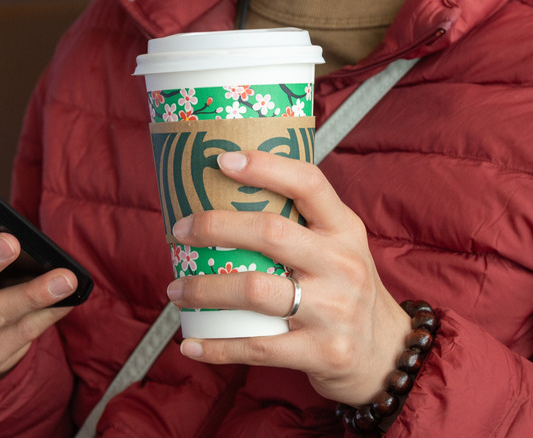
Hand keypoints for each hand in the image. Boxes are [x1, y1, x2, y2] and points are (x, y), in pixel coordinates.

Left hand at [165, 151, 410, 405]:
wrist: (389, 354)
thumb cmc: (346, 290)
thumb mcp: (339, 247)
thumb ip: (299, 224)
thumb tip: (225, 197)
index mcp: (344, 230)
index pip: (308, 184)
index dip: (265, 167)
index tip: (222, 161)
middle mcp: (342, 265)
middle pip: (269, 233)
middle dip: (213, 228)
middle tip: (178, 233)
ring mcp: (334, 311)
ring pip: (254, 290)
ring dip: (204, 288)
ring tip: (176, 289)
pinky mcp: (322, 352)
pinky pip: (256, 347)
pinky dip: (216, 347)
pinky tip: (190, 345)